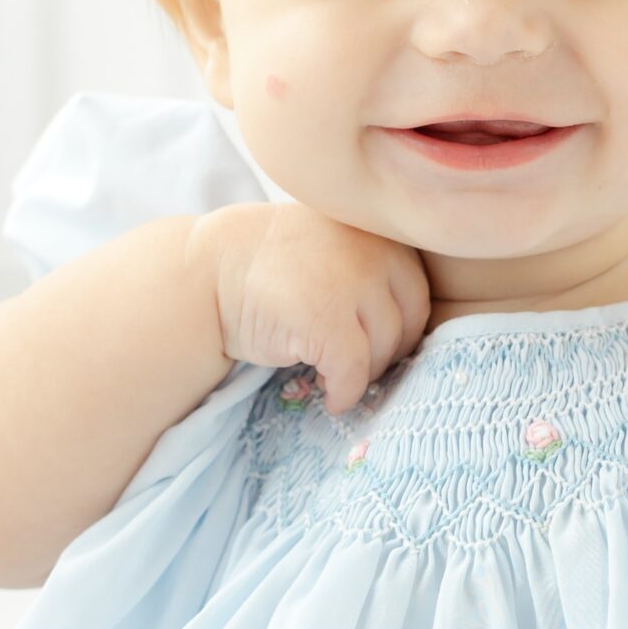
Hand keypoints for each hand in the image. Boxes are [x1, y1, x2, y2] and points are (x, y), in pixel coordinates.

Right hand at [189, 200, 432, 414]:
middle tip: (357, 365)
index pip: (416, 293)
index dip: (399, 327)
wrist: (211, 270)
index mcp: (377, 232)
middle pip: (407, 323)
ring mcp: (351, 285)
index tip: (374, 344)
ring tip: (335, 375)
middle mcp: (372, 252)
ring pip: (383, 350)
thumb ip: (372, 269)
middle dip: (385, 353)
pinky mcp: (326, 320)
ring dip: (363, 374)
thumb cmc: (273, 267)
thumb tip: (410, 333)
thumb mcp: (335, 247)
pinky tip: (330, 396)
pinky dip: (345, 392)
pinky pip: (353, 372)